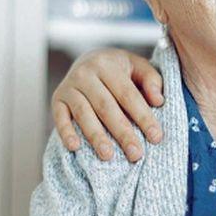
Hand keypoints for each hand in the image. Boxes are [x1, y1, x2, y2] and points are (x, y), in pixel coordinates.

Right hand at [51, 48, 164, 162]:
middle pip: (106, 107)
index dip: (143, 116)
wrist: (88, 60)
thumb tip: (158, 101)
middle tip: (136, 154)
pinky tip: (75, 147)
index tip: (156, 137)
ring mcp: (69, 86)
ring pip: (83, 113)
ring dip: (96, 136)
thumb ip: (151, 80)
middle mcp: (85, 73)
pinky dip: (65, 132)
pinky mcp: (57, 99)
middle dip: (122, 132)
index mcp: (108, 64)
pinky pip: (59, 117)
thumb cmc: (120, 70)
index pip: (128, 94)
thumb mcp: (138, 67)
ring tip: (108, 155)